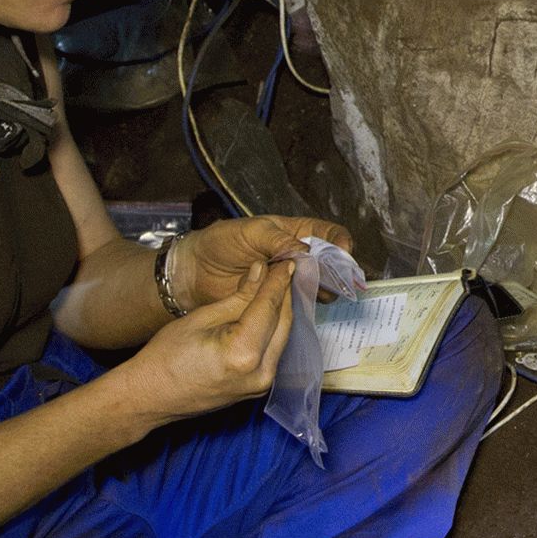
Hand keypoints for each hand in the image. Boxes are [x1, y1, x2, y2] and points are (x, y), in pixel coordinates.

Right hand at [125, 258, 295, 422]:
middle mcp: (260, 372)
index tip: (288, 261)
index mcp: (243, 353)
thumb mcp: (201, 318)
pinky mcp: (259, 388)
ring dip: (280, 311)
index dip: (278, 281)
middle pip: (283, 323)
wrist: (151, 396)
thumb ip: (238, 297)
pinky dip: (272, 330)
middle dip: (284, 294)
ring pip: (282, 337)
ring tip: (277, 285)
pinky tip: (267, 312)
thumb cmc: (166, 356)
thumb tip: (262, 272)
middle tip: (285, 268)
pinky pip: (274, 351)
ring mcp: (262, 384)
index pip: (269, 307)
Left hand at [170, 215, 354, 309]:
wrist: (193, 273)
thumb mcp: (248, 232)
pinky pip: (299, 303)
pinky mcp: (279, 301)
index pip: (327, 234)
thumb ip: (277, 239)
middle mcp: (297, 256)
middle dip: (337, 270)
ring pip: (318, 284)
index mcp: (293, 232)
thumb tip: (305, 252)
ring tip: (320, 293)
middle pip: (329, 262)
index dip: (340, 242)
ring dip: (323, 289)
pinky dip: (305, 305)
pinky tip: (304, 305)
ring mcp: (289, 280)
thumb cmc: (218, 243)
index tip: (343, 252)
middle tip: (336, 280)